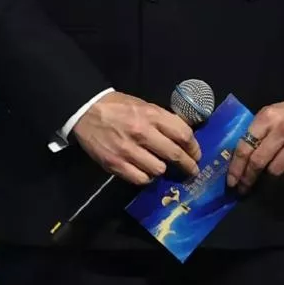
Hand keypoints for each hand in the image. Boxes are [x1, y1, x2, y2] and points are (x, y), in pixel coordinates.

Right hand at [72, 91, 201, 185]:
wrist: (87, 110)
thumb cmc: (119, 107)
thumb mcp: (144, 105)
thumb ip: (163, 120)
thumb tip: (184, 136)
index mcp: (151, 115)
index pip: (183, 134)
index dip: (194, 147)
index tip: (197, 155)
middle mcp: (142, 133)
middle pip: (175, 154)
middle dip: (188, 166)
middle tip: (192, 171)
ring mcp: (128, 150)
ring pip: (159, 170)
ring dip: (163, 170)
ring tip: (160, 166)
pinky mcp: (115, 164)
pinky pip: (141, 179)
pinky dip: (146, 178)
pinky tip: (145, 172)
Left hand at [226, 98, 283, 194]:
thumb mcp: (271, 114)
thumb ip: (256, 133)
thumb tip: (240, 160)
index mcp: (268, 117)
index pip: (245, 146)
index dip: (236, 167)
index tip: (232, 181)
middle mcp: (283, 128)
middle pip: (258, 161)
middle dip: (248, 177)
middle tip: (244, 187)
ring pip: (275, 170)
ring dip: (272, 172)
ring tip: (275, 165)